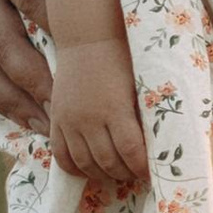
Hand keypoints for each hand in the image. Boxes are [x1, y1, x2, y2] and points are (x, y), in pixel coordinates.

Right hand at [46, 38, 146, 195]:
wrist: (87, 37)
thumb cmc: (122, 58)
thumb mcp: (139, 86)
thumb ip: (143, 117)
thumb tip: (156, 146)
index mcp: (115, 108)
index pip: (131, 152)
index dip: (143, 168)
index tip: (152, 172)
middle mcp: (89, 118)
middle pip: (108, 162)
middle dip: (126, 173)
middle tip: (137, 174)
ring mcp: (69, 121)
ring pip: (85, 163)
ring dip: (103, 174)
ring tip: (117, 174)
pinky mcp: (56, 119)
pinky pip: (61, 155)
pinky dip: (75, 169)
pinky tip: (89, 171)